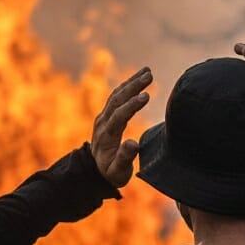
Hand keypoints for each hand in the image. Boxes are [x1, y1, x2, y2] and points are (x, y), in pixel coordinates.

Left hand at [92, 66, 151, 187]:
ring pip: (117, 95)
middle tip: (149, 75)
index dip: (131, 106)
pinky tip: (139, 77)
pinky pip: (116, 96)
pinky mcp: (107, 114)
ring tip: (148, 71)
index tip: (146, 95)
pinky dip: (128, 85)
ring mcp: (103, 116)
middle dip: (133, 86)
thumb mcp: (118, 172)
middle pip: (117, 100)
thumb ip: (125, 158)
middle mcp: (103, 122)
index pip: (118, 117)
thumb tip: (134, 143)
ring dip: (132, 82)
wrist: (95, 170)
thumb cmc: (111, 172)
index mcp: (106, 136)